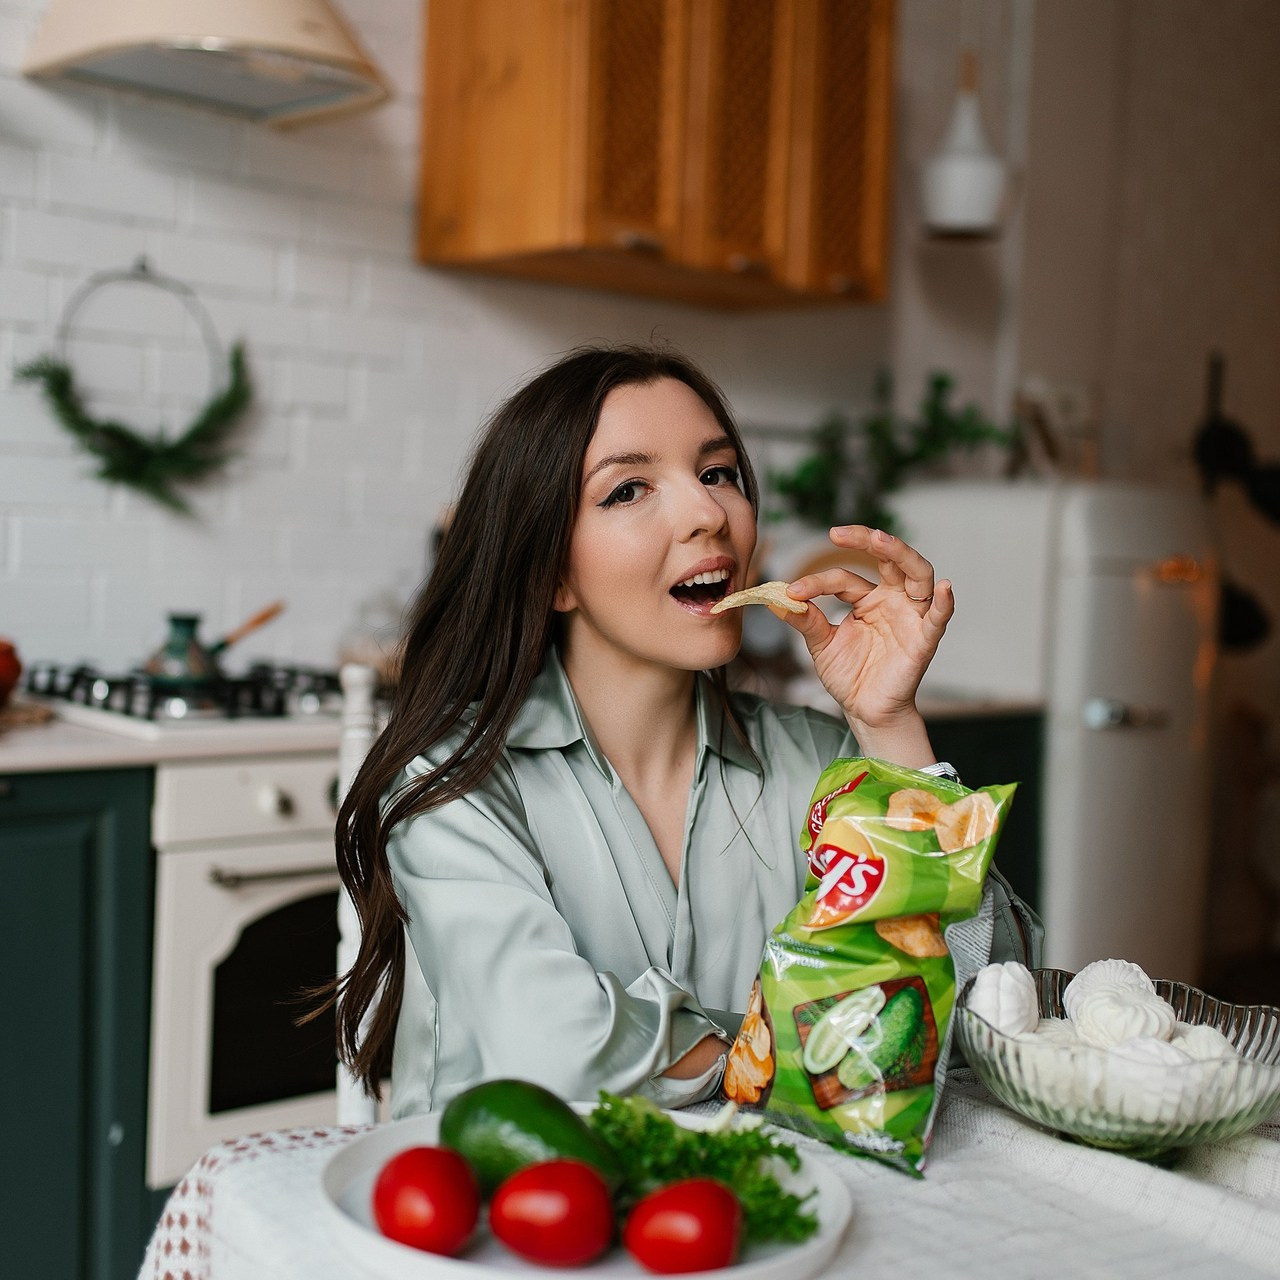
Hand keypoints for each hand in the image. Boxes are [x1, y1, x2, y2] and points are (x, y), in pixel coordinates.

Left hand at [773, 526, 952, 763]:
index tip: (791, 591)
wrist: (864, 711)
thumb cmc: (849, 675)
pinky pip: (939, 619)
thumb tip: (775, 598)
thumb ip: (805, 620)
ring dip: (901, 554)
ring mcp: (911, 617)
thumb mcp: (822, 644)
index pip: (844, 578)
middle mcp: (892, 600)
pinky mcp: (924, 640)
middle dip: (867, 540)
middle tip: (838, 533)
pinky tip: (945, 588)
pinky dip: (944, 603)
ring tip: (881, 540)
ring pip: (918, 574)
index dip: (817, 582)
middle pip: (889, 559)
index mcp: (868, 598)